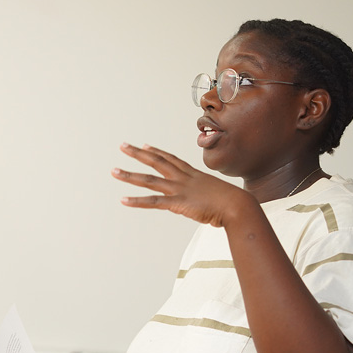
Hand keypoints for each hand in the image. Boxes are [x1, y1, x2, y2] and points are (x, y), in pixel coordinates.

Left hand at [113, 143, 252, 227]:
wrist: (239, 206)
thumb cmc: (234, 204)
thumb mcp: (217, 196)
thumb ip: (206, 198)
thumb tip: (207, 204)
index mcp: (193, 175)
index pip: (171, 159)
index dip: (157, 152)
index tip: (145, 146)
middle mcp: (184, 179)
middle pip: (157, 162)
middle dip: (138, 154)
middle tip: (122, 146)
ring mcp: (180, 189)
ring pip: (149, 180)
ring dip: (130, 175)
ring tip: (113, 171)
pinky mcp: (178, 203)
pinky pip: (153, 201)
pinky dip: (137, 201)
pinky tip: (123, 200)